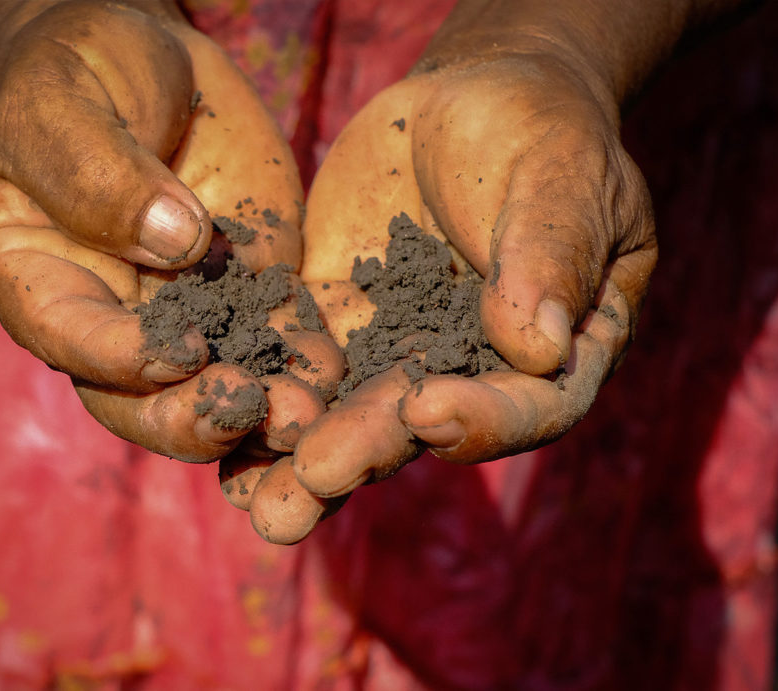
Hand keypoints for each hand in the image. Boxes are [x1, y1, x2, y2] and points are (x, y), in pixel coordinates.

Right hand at [0, 1, 335, 461]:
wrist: (144, 57)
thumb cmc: (73, 67)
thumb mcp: (58, 101)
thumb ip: (98, 172)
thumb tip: (173, 241)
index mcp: (35, 276)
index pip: (69, 336)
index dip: (120, 356)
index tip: (180, 350)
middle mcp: (106, 311)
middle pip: (138, 394)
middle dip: (193, 414)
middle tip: (248, 410)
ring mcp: (182, 306)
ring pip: (212, 381)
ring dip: (259, 406)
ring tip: (307, 410)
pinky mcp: (247, 285)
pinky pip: (274, 332)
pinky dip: (302, 356)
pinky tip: (331, 369)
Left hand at [240, 40, 656, 542]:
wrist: (467, 102)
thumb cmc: (539, 133)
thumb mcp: (560, 177)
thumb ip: (548, 253)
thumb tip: (538, 346)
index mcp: (551, 353)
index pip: (528, 404)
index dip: (484, 417)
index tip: (428, 408)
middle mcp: (468, 371)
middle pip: (423, 426)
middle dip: (366, 454)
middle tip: (312, 482)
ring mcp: (394, 351)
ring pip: (350, 414)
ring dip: (303, 460)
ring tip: (261, 506)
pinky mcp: (335, 321)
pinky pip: (297, 363)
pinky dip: (262, 396)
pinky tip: (217, 431)